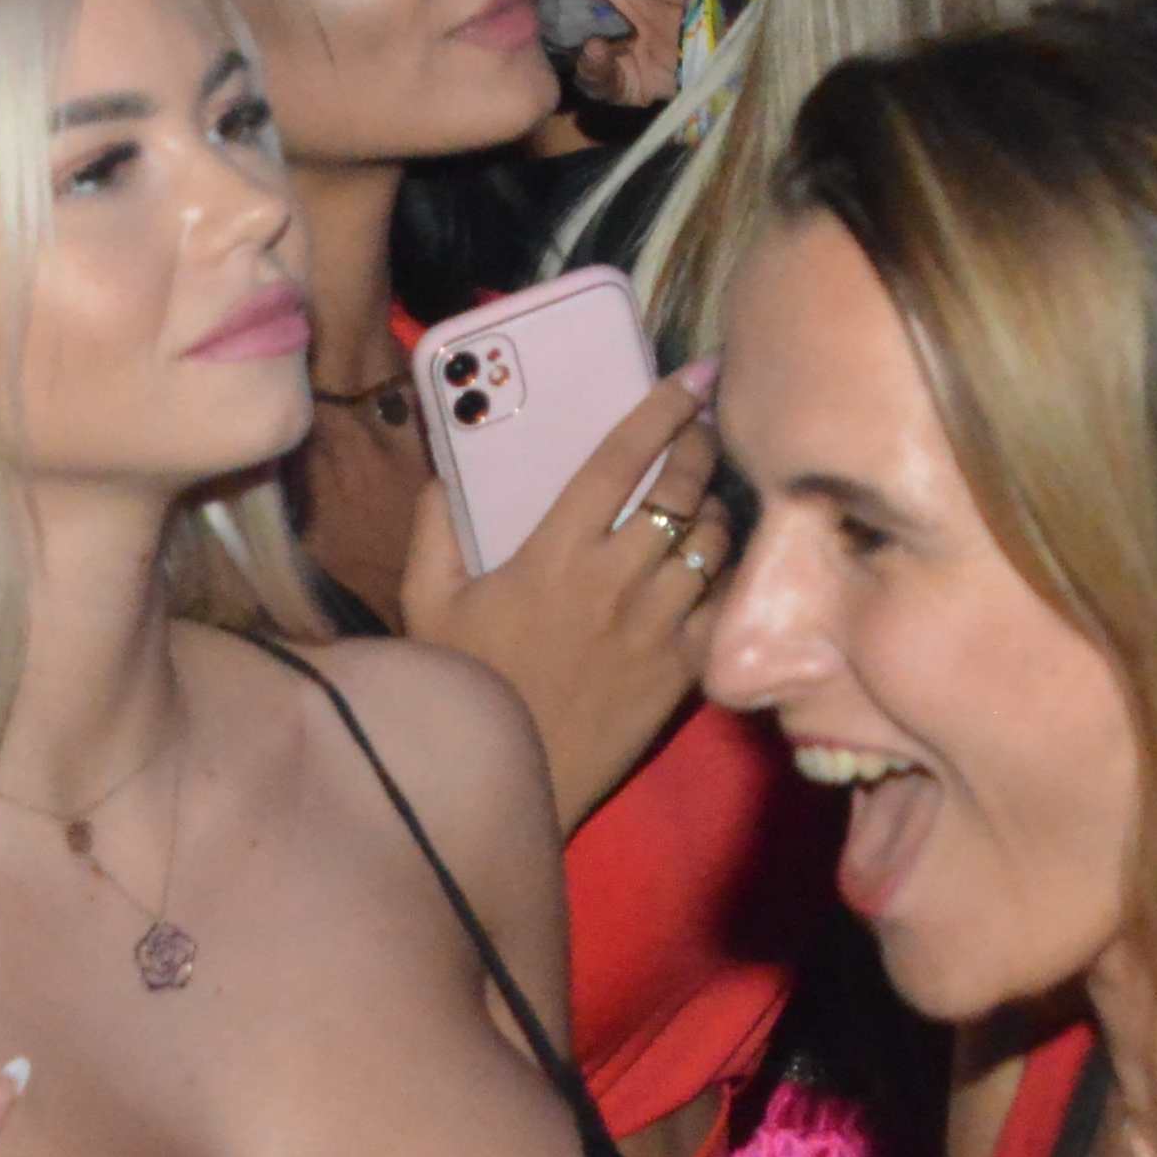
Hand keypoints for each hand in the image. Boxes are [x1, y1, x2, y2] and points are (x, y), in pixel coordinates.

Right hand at [397, 361, 725, 831]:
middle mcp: (614, 580)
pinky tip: (720, 566)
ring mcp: (655, 625)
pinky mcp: (681, 669)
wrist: (508, 778)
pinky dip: (729, 576)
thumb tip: (444, 475)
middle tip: (706, 428)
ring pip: (714, 543)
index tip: (693, 377)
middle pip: (681, 491)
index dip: (661, 410)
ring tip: (708, 501)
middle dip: (701, 446)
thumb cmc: (466, 686)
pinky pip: (725, 604)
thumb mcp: (427, 604)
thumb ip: (434, 531)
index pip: (619, 460)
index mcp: (553, 553)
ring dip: (717, 511)